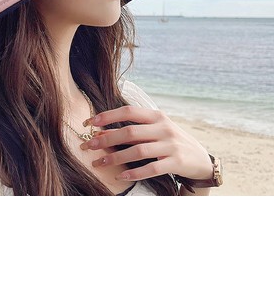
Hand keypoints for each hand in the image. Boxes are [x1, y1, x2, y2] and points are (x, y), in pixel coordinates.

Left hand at [80, 105, 213, 182]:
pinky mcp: (176, 163)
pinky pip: (151, 168)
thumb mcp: (156, 130)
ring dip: (116, 158)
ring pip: (138, 151)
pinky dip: (134, 173)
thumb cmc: (170, 141)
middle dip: (107, 139)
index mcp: (157, 116)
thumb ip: (133, 130)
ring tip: (100, 163)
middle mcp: (164, 128)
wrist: (201, 158)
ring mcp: (171, 145)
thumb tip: (100, 133)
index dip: (108, 116)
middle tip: (89, 146)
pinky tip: (121, 176)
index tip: (90, 122)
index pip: (129, 111)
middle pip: (130, 132)